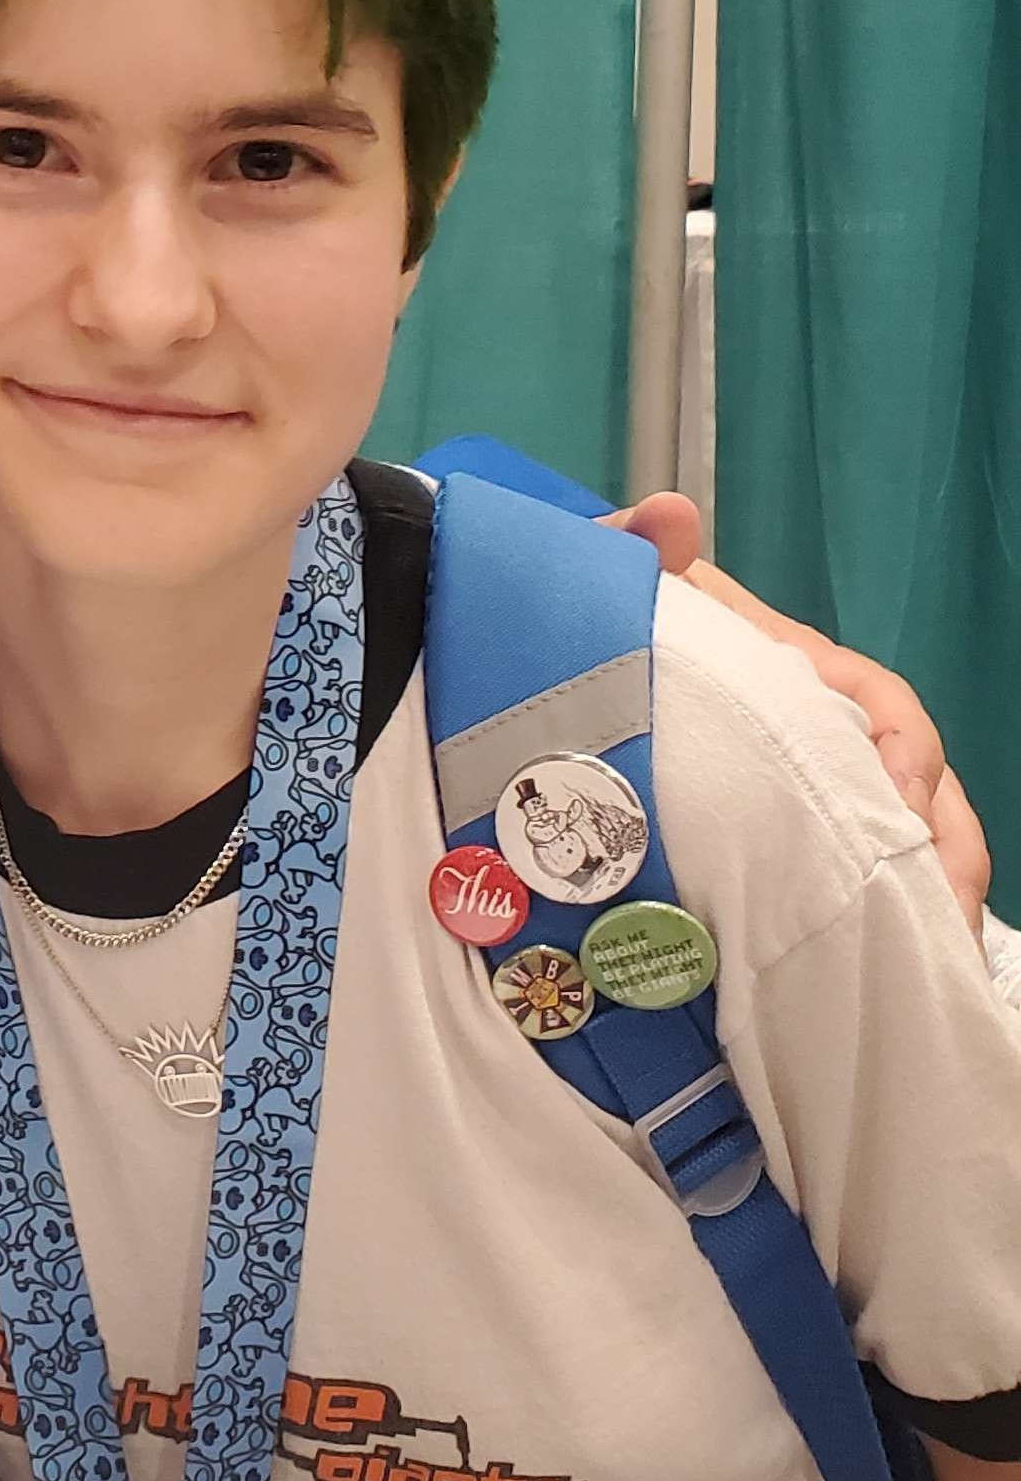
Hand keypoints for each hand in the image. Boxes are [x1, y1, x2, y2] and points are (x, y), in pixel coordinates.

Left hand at [605, 495, 991, 928]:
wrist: (539, 663)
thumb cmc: (598, 630)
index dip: (903, 750)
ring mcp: (796, 779)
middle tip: (941, 911)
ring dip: (923, 889)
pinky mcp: (770, 832)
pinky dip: (874, 914)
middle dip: (939, 846)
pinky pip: (841, 871)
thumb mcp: (615, 595)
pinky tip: (881, 965)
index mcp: (790, 669)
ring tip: (933, 950)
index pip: (876, 702)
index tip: (901, 797)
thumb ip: (637, 553)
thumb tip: (671, 515)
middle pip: (909, 784)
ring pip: (892, 832)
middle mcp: (810, 724)